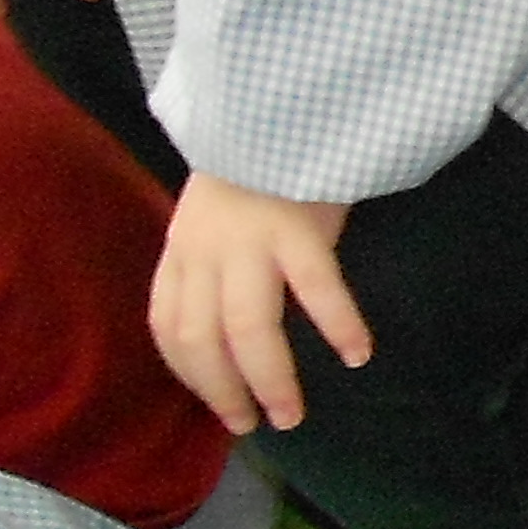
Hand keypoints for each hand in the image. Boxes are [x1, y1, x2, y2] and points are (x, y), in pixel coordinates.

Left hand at [152, 174, 369, 433]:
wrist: (283, 104)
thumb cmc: (258, 164)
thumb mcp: (214, 214)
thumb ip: (213, 261)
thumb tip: (227, 325)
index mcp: (182, 250)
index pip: (170, 329)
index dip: (193, 376)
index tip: (222, 405)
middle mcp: (206, 252)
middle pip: (203, 341)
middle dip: (227, 393)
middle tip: (258, 424)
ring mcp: (249, 241)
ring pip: (249, 330)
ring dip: (271, 380)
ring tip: (293, 413)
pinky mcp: (298, 227)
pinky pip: (317, 290)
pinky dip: (337, 326)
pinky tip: (357, 354)